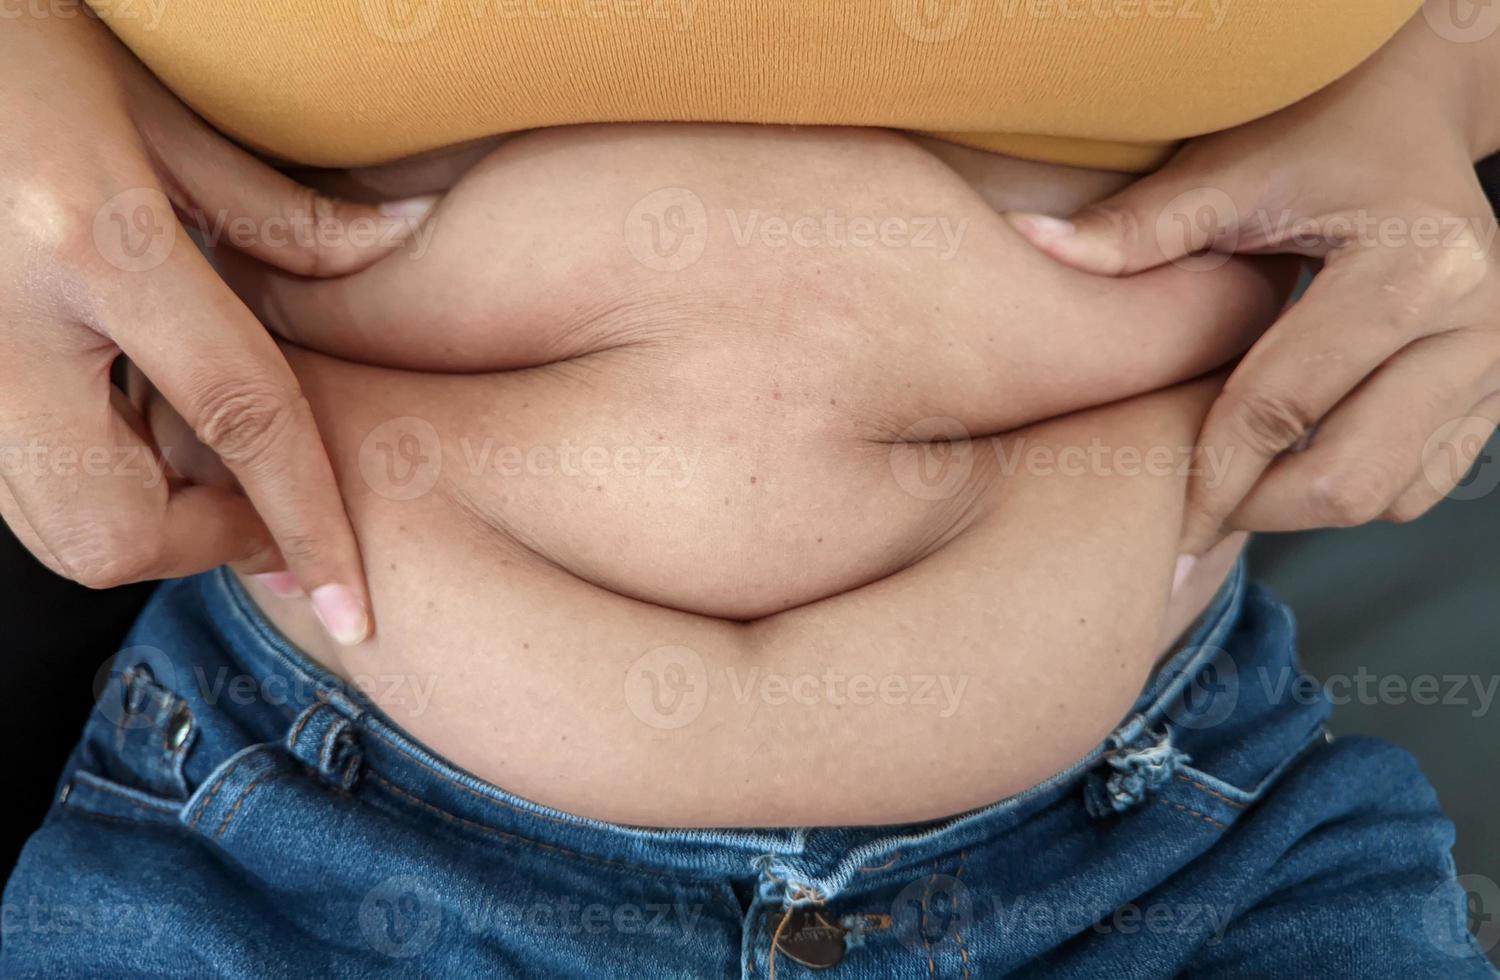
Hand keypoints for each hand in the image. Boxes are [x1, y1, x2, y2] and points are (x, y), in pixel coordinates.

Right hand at [0, 14, 432, 643]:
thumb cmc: (22, 44)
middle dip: (205, 546)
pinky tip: (125, 427)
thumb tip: (399, 242)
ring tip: (195, 459)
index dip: (306, 523)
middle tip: (257, 503)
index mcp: (89, 242)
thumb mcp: (159, 114)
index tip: (350, 609)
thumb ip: (281, 212)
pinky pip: (16, 486)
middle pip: (114, 530)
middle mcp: (5, 325)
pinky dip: (89, 488)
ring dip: (145, 524)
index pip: (238, 417)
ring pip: (51, 528)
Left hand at [1004, 3, 1499, 558]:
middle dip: (1253, 510)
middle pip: (1349, 481)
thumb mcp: (1231, 170)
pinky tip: (1282, 463)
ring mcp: (1495, 363)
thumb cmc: (1316, 138)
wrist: (1409, 122)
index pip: (1282, 407)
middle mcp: (1475, 324)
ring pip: (1387, 497)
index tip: (1153, 517)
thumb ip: (1138, 226)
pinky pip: (1418, 484)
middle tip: (1184, 513)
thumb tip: (1031, 247)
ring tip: (1227, 483)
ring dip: (1298, 508)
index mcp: (1411, 267)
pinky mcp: (1494, 390)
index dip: (1206, 473)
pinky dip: (1346, 489)